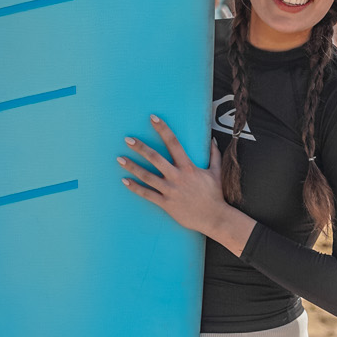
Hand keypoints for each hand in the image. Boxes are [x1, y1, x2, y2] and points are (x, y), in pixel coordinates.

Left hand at [118, 116, 254, 253]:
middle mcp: (177, 177)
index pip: (174, 143)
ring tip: (119, 158)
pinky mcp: (166, 204)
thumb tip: (212, 140)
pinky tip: (124, 180)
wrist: (215, 218)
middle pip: (155, 158)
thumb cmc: (215, 195)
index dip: (163, 129)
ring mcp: (170, 191)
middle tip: (127, 138)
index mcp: (189, 167)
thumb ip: (214, 155)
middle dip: (140, 147)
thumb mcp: (217, 172)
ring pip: (147, 176)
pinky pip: (147, 194)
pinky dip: (135, 187)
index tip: (153, 118)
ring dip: (132, 167)